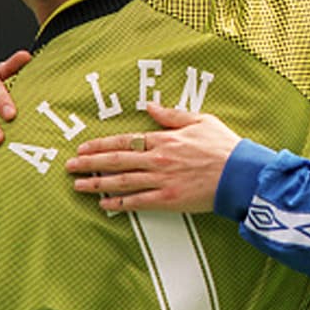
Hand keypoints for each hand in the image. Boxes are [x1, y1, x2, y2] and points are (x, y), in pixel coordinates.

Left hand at [66, 102, 241, 212]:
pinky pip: (137, 202)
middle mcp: (157, 159)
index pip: (124, 141)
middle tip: (69, 166)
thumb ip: (172, 115)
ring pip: (121, 182)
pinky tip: (104, 204)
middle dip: (89, 163)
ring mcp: (160, 181)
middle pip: (115, 161)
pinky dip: (119, 203)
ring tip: (78, 185)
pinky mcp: (168, 200)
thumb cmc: (224, 146)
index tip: (83, 147)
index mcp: (164, 139)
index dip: (100, 145)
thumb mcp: (200, 120)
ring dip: (96, 183)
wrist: (240, 174)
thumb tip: (150, 105)